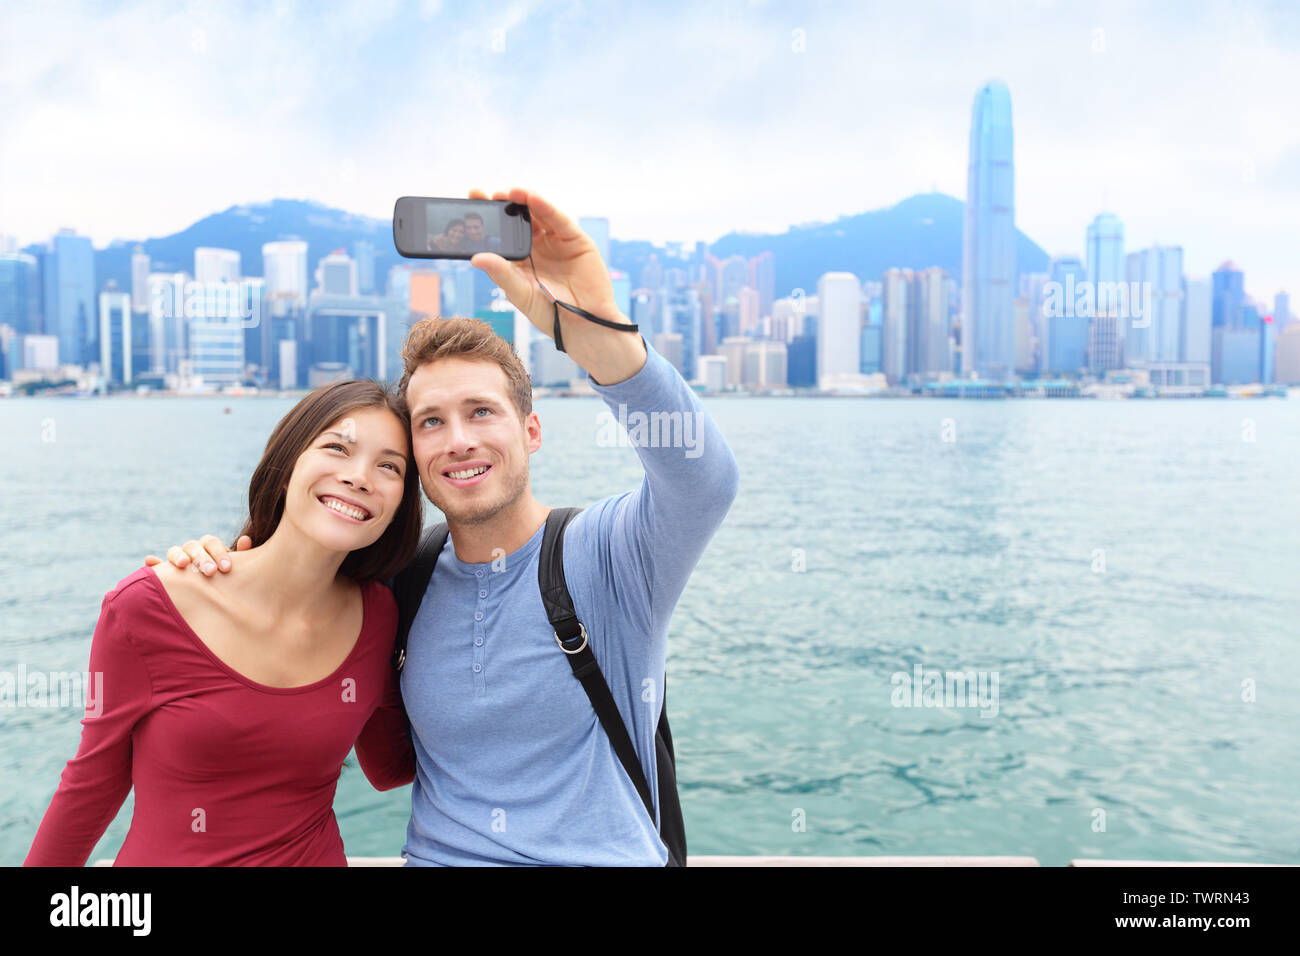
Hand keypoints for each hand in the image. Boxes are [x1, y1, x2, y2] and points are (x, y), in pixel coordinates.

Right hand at [144, 534, 252, 575]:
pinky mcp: (163, 573)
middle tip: (210, 572)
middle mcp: (192, 551)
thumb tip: (245, 539)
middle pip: (193, 546)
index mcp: (209, 548)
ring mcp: (177, 560)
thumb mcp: (236, 570)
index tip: (226, 568)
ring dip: (178, 555)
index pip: (211, 543)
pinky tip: (149, 562)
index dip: (219, 552)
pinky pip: (156, 566)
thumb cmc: (227, 580)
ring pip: (175, 551)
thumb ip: (243, 555)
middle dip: (202, 558)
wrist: (215, 599)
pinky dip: (153, 563)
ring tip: (183, 564)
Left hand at [466, 186, 624, 351]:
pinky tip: (532, 198)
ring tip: (508, 192)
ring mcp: (556, 241)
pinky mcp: (575, 240)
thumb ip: (500, 273)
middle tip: (486, 194)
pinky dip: (545, 207)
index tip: (472, 201)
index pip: (501, 232)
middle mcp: (537, 246)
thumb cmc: (550, 314)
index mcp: (520, 258)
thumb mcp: (520, 293)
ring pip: (538, 214)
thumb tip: (475, 258)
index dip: (488, 218)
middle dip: (503, 204)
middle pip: (518, 218)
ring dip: (523, 200)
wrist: (584, 326)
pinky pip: (558, 220)